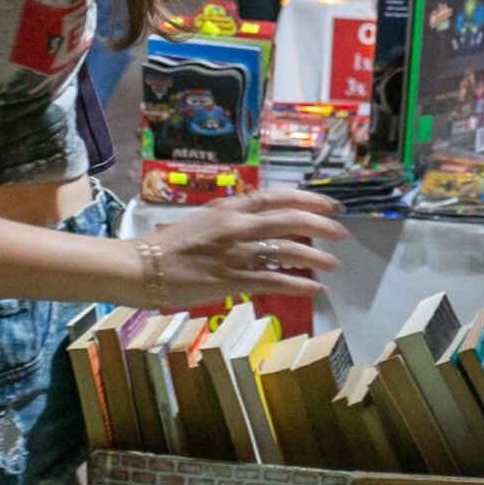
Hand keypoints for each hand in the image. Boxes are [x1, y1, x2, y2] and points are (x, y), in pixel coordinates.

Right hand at [139, 189, 349, 305]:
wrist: (141, 267)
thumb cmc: (166, 247)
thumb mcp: (202, 222)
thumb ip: (229, 222)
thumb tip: (253, 226)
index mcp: (229, 207)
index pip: (278, 196)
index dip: (310, 197)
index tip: (332, 204)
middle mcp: (237, 224)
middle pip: (292, 218)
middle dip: (322, 225)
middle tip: (342, 234)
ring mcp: (236, 251)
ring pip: (289, 250)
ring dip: (317, 257)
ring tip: (334, 265)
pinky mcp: (232, 279)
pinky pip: (276, 280)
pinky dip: (300, 284)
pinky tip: (316, 288)